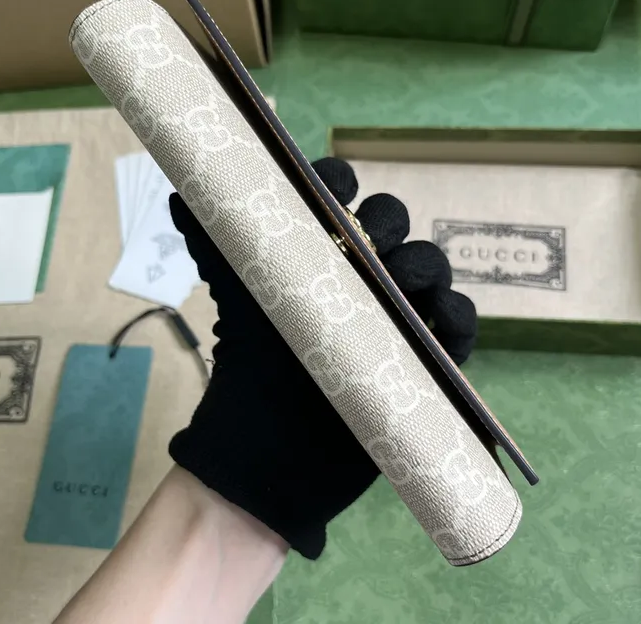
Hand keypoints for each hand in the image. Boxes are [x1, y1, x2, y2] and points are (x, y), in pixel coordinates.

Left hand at [168, 157, 476, 558]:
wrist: (272, 459)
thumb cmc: (253, 375)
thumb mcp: (237, 305)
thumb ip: (214, 248)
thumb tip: (181, 194)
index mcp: (318, 256)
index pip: (336, 201)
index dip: (337, 183)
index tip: (332, 186)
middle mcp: (360, 277)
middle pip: (391, 226)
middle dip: (386, 219)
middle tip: (370, 236)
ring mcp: (397, 316)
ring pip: (428, 269)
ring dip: (426, 264)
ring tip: (406, 281)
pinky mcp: (426, 358)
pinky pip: (458, 327)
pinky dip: (459, 316)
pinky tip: (442, 318)